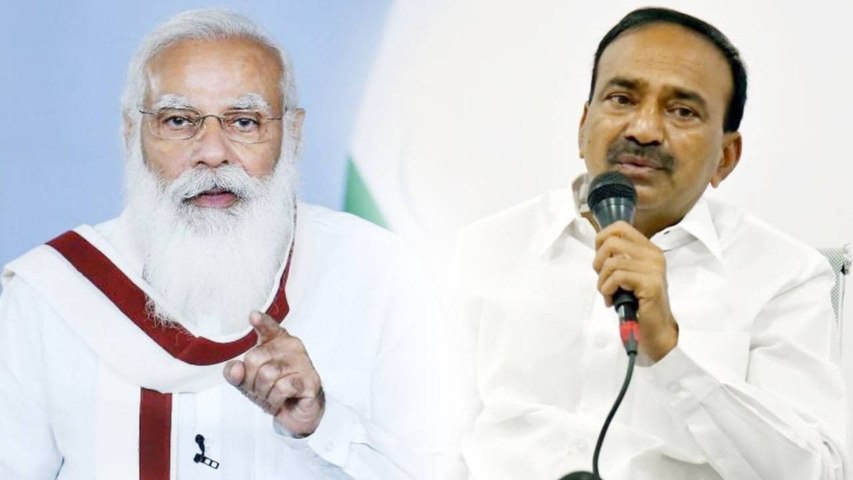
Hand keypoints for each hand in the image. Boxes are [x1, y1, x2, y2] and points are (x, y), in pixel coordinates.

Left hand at [223, 311, 324, 435]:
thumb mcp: (247, 382)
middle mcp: (291, 346)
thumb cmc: (273, 390)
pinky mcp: (310, 379)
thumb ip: (235, 373)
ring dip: (264, 393)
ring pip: (267, 375)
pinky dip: (276, 399)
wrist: (296, 412)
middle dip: (252, 381)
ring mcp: (303, 361)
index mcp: (276, 341)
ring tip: (273, 395)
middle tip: (263, 389)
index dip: (262, 322)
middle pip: (254, 358)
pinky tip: (283, 399)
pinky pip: (282, 388)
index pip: (268, 328)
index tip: (253, 316)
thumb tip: (236, 369)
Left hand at [593, 221, 677, 360]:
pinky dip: (607, 289)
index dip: (601, 240)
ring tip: (608, 294)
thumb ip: (617, 258)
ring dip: (602, 281)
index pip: (619, 227)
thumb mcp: (626, 273)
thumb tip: (598, 245)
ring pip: (612, 262)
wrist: (655, 329)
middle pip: (611, 243)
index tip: (601, 260)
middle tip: (603, 280)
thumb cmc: (637, 303)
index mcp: (648, 249)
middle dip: (599, 263)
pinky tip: (612, 300)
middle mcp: (653, 255)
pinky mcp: (651, 284)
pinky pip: (617, 277)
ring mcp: (654, 268)